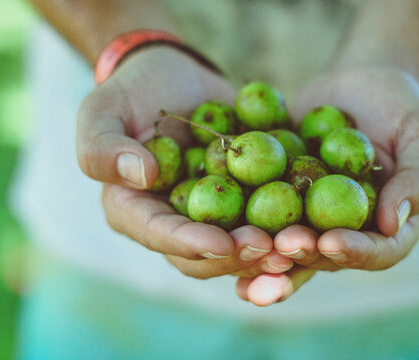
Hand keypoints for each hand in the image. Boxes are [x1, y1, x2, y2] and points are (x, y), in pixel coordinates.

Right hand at [77, 47, 290, 277]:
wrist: (174, 77)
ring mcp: (212, 214)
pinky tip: (317, 225)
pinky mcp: (244, 198)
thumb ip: (103, 147)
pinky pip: (268, 217)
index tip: (222, 243)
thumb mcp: (101, 111)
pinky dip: (290, 224)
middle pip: (205, 255)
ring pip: (241, 245)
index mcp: (136, 212)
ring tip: (301, 245)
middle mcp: (175, 223)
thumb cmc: (130, 93)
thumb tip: (142, 176)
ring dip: (271, 251)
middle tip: (273, 250)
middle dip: (239, 257)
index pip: (161, 236)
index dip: (191, 245)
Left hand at [236, 67, 418, 304]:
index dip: (354, 252)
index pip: (377, 251)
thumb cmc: (401, 108)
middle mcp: (346, 232)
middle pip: (325, 259)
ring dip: (265, 261)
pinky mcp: (278, 199)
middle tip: (280, 249)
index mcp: (387, 227)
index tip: (331, 242)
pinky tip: (216, 235)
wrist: (358, 86)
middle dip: (301, 257)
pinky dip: (239, 228)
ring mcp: (309, 219)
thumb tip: (393, 222)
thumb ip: (418, 178)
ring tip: (242, 266)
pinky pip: (258, 216)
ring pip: (287, 249)